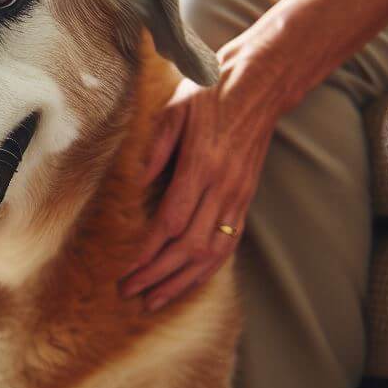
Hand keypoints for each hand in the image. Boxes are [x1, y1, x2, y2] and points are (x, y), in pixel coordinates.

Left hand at [119, 45, 282, 309]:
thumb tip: (135, 180)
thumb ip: (154, 147)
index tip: (126, 270)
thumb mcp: (175, 109)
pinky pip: (227, 244)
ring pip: (212, 253)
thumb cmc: (212, 93)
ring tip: (154, 301)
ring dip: (182, 282)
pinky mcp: (245, 200)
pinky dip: (206, 270)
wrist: (261, 85)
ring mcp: (238, 197)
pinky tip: (186, 283)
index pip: (171, 222)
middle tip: (129, 293)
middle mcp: (223, 188)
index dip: (148, 252)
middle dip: (157, 275)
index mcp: (202, 166)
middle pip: (189, 246)